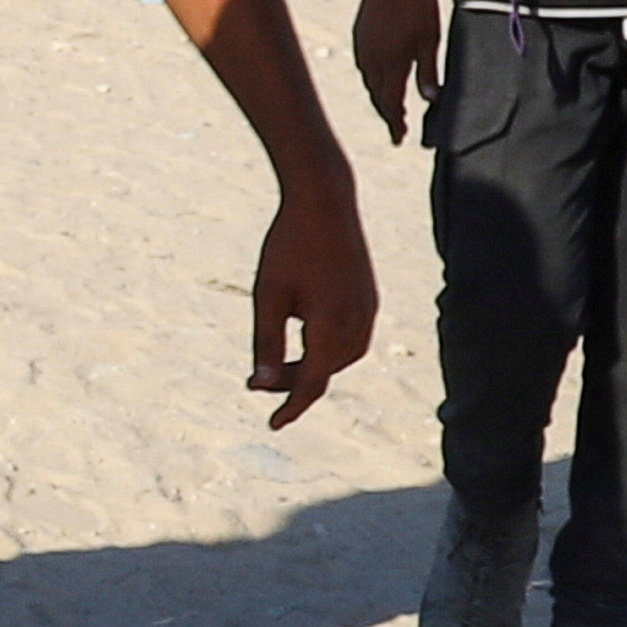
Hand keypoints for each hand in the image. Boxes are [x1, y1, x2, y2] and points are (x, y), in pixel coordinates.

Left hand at [245, 171, 374, 427]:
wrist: (324, 201)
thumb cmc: (288, 247)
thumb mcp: (267, 296)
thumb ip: (266, 344)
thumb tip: (262, 385)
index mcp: (331, 327)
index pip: (311, 384)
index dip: (290, 408)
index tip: (272, 425)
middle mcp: (358, 324)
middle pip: (326, 372)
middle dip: (294, 383)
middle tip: (256, 382)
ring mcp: (369, 311)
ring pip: (341, 358)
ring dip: (313, 367)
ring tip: (279, 364)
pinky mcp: (370, 299)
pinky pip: (352, 338)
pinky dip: (328, 349)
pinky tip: (306, 339)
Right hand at [350, 0, 441, 142]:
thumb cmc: (416, 1)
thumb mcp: (430, 38)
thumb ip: (428, 71)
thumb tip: (431, 100)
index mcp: (389, 62)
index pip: (389, 102)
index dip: (395, 122)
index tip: (399, 138)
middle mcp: (370, 58)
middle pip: (377, 95)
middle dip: (388, 112)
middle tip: (399, 126)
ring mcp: (362, 45)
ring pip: (370, 80)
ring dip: (381, 95)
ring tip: (393, 105)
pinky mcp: (360, 34)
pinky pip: (365, 65)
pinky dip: (375, 77)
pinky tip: (384, 75)